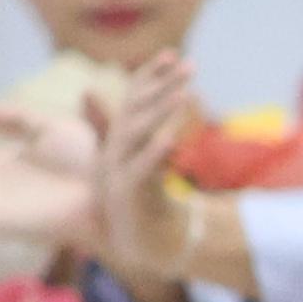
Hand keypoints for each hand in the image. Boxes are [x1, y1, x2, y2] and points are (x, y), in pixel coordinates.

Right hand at [92, 54, 200, 274]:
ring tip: (185, 93)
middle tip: (189, 64)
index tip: (172, 53)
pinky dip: (155, 151)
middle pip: (135, 111)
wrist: (143, 248)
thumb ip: (144, 131)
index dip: (149, 75)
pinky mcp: (126, 197)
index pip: (131, 100)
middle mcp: (112, 153)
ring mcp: (115, 174)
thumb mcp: (146, 164)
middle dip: (161, 86)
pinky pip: (140, 169)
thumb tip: (143, 98)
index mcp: (117, 142)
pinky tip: (172, 136)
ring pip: (136, 135)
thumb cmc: (146, 205)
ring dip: (160, 112)